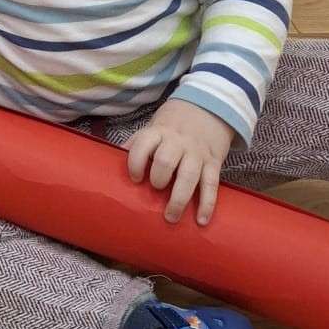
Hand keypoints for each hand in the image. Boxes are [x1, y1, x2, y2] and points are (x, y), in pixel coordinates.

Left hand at [126, 97, 234, 224]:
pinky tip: (200, 220)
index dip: (136, 162)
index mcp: (159, 132)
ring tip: (171, 217)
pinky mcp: (214, 162)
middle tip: (156, 190)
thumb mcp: (154, 126)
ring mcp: (197, 153)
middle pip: (165, 161)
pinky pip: (211, 184)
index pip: (143, 144)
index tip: (135, 178)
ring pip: (189, 175)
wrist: (209, 107)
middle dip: (158, 179)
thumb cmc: (174, 124)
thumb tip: (114, 158)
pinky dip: (207, 204)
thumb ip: (138, 142)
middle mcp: (178, 142)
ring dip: (179, 199)